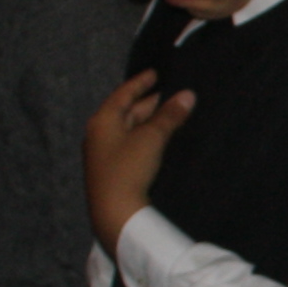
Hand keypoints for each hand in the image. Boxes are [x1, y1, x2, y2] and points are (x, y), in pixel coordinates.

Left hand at [82, 69, 195, 249]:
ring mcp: (104, 154)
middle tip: (168, 94)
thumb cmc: (128, 168)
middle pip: (125, 111)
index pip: (123, 94)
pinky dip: (144, 137)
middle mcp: (99, 134)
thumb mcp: (152, 138)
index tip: (155, 73)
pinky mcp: (112, 171)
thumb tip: (188, 95)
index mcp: (103, 120)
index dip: (140, 83)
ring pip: (128, 129)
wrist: (115, 213)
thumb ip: (169, 115)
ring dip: (147, 121)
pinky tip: (159, 139)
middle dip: (147, 102)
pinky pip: (130, 144)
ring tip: (169, 114)